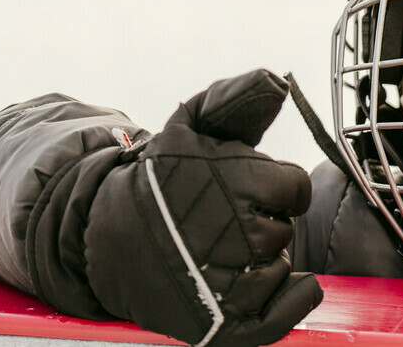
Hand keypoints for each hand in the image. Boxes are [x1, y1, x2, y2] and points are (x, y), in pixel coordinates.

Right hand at [84, 70, 321, 345]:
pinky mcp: (225, 326)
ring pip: (281, 267)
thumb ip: (236, 99)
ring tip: (214, 250)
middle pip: (285, 229)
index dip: (272, 186)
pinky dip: (287, 298)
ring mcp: (228, 286)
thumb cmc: (160, 181)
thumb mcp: (189, 127)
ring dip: (259, 259)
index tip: (239, 188)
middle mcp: (232, 237)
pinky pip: (288, 312)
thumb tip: (276, 79)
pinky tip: (253, 281)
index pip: (294, 188)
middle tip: (218, 222)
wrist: (107, 240)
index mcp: (231, 184)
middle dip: (260, 221)